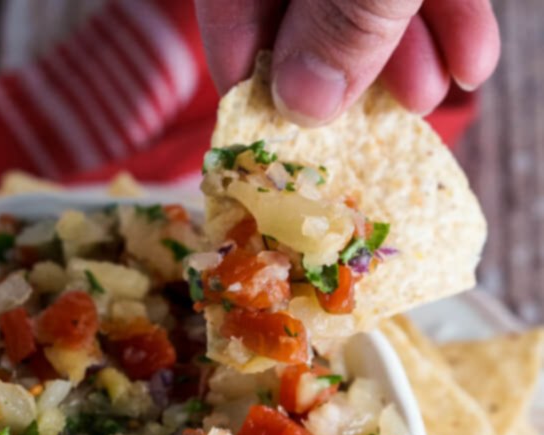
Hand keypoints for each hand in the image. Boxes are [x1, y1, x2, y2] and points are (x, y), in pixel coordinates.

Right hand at [195, 0, 499, 124]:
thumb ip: (343, 17)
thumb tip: (303, 102)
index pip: (231, 19)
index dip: (255, 90)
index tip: (283, 151)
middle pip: (299, 17)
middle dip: (349, 80)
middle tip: (373, 129)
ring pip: (364, 3)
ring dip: (405, 58)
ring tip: (436, 91)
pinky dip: (445, 18)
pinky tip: (472, 57)